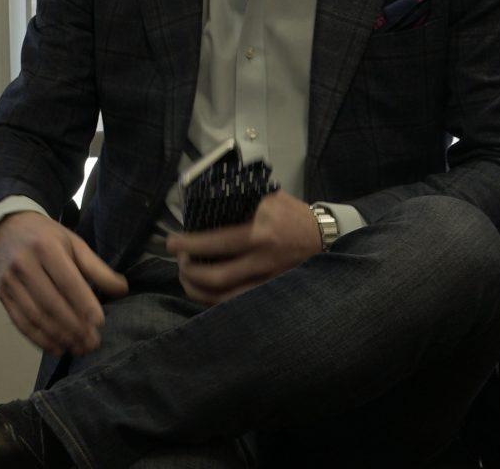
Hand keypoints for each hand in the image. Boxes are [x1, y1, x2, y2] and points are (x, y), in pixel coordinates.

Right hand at [0, 210, 128, 355]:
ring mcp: (9, 281)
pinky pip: (21, 322)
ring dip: (59, 337)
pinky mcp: (2, 295)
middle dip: (74, 327)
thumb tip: (122, 290)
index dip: (84, 304)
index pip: (67, 281)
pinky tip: (57, 348)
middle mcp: (24, 264)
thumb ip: (97, 268)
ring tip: (79, 348)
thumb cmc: (47, 238)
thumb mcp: (74, 243)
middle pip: (51, 303)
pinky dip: (39, 339)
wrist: (6, 229)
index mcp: (45, 247)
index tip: (100, 323)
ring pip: (35, 316)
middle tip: (93, 343)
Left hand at [167, 190, 320, 304]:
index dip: (188, 244)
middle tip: (179, 259)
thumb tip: (202, 195)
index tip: (171, 242)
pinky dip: (215, 301)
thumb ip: (238, 197)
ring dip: (197, 289)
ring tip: (186, 276)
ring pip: (224, 297)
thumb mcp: (267, 197)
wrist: (328, 237)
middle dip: (188, 270)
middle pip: (215, 276)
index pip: (216, 242)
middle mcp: (265, 259)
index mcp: (261, 231)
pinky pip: (238, 304)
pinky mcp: (274, 294)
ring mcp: (270, 281)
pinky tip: (204, 291)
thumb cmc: (292, 214)